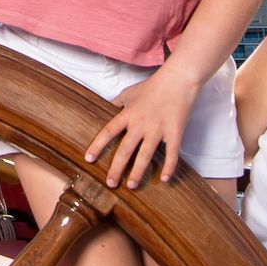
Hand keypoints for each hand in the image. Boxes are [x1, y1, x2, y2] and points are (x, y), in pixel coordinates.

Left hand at [86, 63, 197, 186]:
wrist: (178, 80)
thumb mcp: (130, 92)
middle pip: (125, 150)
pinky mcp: (175, 133)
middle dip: (116, 169)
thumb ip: (118, 102)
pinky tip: (164, 179)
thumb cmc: (153, 86)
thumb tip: (107, 108)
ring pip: (145, 155)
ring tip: (132, 185)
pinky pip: (171, 154)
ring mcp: (158, 130)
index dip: (98, 146)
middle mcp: (141, 124)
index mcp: (128, 114)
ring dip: (138, 172)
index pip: (108, 132)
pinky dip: (169, 167)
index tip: (89, 159)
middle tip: (111, 184)